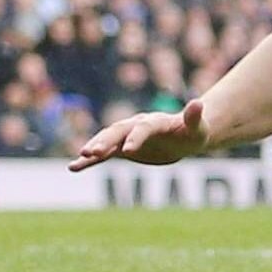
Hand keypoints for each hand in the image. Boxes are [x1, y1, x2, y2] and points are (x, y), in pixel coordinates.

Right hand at [68, 99, 209, 170]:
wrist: (184, 137)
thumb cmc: (193, 132)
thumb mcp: (197, 128)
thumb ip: (194, 117)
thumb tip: (198, 103)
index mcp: (155, 121)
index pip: (143, 128)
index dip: (136, 138)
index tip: (129, 150)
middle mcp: (136, 126)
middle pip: (117, 131)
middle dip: (105, 141)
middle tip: (91, 152)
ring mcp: (127, 137)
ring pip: (107, 140)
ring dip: (94, 148)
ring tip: (80, 158)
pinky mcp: (121, 149)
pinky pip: (103, 155)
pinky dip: (89, 161)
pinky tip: (73, 168)